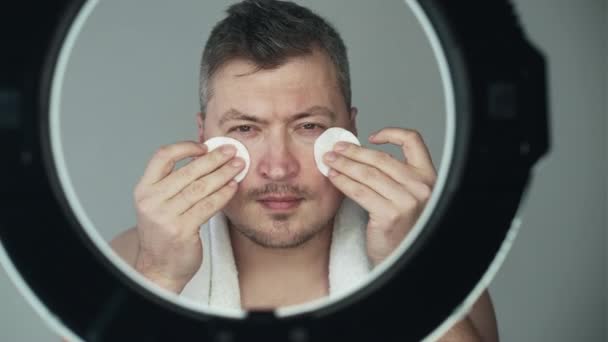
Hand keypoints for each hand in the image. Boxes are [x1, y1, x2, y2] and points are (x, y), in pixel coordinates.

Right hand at [132, 141, 244, 291]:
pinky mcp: (182, 230)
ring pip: (201, 187)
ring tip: (238, 167)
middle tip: (232, 151)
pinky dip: (223, 194)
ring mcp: (166, 216)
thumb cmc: (164, 234)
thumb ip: (175, 183)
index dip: (185, 147)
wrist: (160, 269)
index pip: (162, 156)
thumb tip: (207, 157)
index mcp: (144, 189)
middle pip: (188, 171)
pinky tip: (233, 187)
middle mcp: (152, 201)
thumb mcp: (160, 204)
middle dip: (214, 159)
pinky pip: (208, 206)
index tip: (205, 147)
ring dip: (223, 174)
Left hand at [323, 128, 436, 266]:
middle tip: (335, 148)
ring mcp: (407, 201)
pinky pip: (360, 191)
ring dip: (344, 164)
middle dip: (354, 151)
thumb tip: (359, 150)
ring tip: (328, 160)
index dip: (391, 133)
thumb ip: (392, 175)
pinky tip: (333, 177)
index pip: (413, 141)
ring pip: (367, 173)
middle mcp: (421, 187)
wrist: (400, 260)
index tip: (371, 136)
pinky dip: (343, 181)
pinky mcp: (390, 215)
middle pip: (381, 158)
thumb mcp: (405, 196)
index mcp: (429, 177)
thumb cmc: (399, 229)